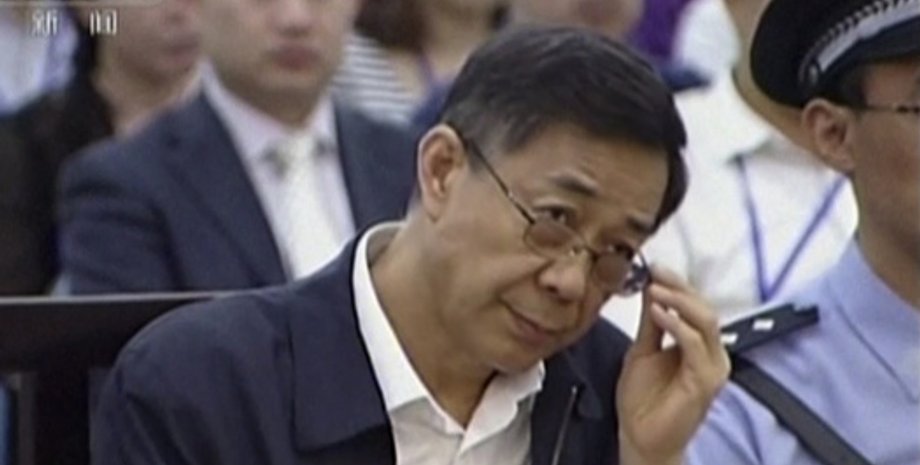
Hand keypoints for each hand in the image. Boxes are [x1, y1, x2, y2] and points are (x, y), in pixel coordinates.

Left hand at [616, 266, 729, 464]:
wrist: (640, 437)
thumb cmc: (642, 400)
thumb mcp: (642, 350)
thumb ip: (650, 323)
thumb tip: (651, 288)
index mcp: (699, 345)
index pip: (695, 305)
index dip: (677, 284)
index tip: (653, 267)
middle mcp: (712, 354)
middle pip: (704, 308)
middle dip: (679, 287)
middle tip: (655, 272)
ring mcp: (712, 368)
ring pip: (705, 321)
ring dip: (678, 301)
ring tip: (654, 289)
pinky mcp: (706, 381)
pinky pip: (695, 345)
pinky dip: (677, 325)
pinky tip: (656, 313)